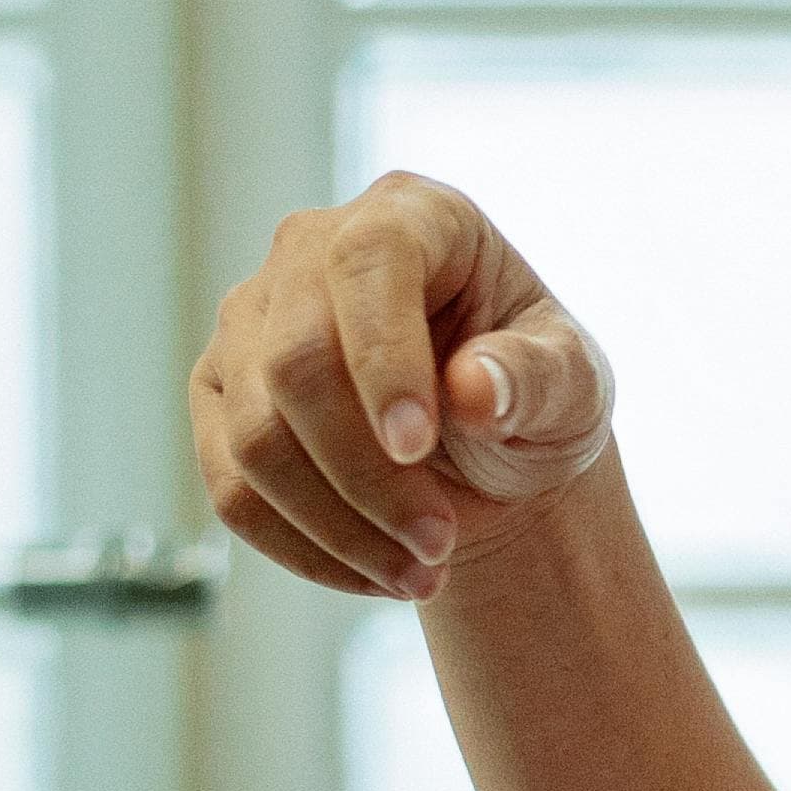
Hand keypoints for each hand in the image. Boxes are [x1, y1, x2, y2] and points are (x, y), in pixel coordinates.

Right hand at [190, 171, 616, 601]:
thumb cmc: (533, 394)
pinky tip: (372, 574)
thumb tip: (473, 388)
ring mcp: (250, 322)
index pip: (367, 264)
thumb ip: (538, 376)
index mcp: (412, 216)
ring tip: (422, 573)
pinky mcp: (218, 396)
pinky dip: (303, 549)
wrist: (491, 455)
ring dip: (339, 527)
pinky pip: (231, 488)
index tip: (417, 446)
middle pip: (295, 363)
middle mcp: (309, 250)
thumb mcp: (573, 385)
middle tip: (439, 543)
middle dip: (365, 474)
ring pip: (255, 438)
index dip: (382, 357)